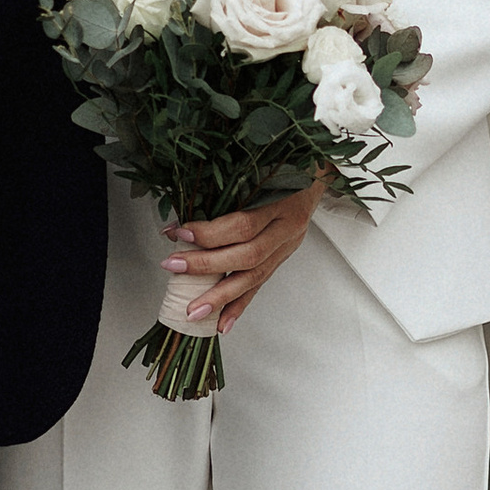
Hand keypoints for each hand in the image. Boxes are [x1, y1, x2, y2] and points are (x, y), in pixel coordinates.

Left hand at [165, 176, 326, 332]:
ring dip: (221, 296)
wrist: (317, 172)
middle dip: (207, 265)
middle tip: (173, 267)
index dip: (210, 233)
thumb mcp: (259, 169)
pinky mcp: (282, 258)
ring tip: (194, 311)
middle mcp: (287, 228)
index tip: (179, 232)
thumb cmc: (282, 166)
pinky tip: (222, 324)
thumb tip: (185, 210)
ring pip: (254, 277)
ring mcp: (286, 246)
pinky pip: (260, 285)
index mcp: (282, 202)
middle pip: (248, 255)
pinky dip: (239, 306)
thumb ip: (229, 188)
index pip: (244, 224)